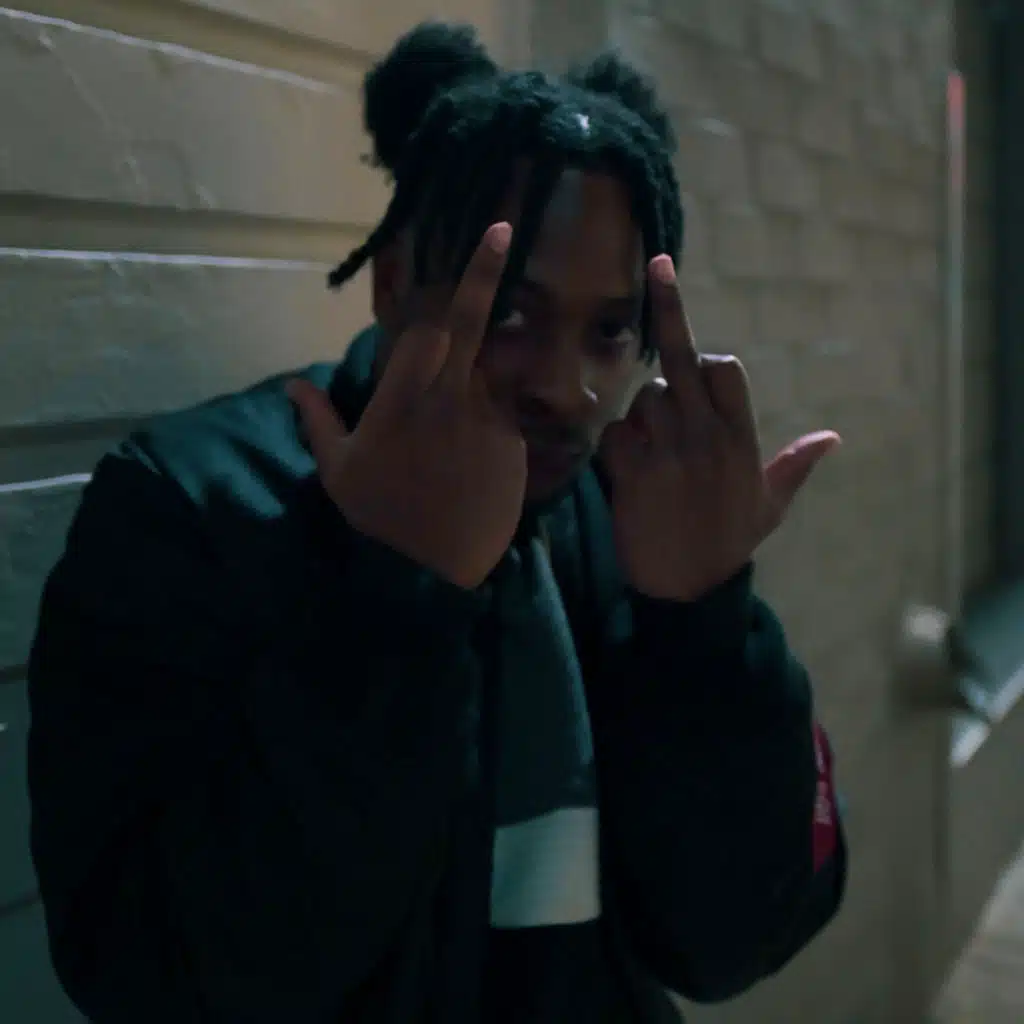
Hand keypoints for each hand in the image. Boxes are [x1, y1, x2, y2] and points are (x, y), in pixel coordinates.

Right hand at [288, 223, 525, 590]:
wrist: (439, 567)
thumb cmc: (382, 517)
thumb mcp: (340, 472)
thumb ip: (318, 421)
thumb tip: (292, 383)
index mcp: (401, 397)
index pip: (423, 327)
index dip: (441, 292)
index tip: (464, 251)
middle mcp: (449, 395)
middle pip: (467, 324)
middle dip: (483, 274)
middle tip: (500, 229)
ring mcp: (488, 416)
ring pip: (488, 372)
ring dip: (478, 376)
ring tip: (462, 419)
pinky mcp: (514, 440)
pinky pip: (504, 414)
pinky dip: (493, 420)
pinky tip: (476, 456)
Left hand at [599, 255, 839, 602]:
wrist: (689, 591)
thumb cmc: (730, 543)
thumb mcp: (770, 505)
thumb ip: (796, 465)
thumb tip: (834, 438)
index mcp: (740, 439)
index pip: (723, 367)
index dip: (705, 350)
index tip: (694, 337)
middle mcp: (705, 437)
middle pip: (680, 359)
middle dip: (668, 313)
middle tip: (658, 264)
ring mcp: (666, 454)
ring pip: (643, 398)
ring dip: (642, 412)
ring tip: (653, 450)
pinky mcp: (631, 476)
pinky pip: (614, 434)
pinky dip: (616, 445)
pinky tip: (628, 469)